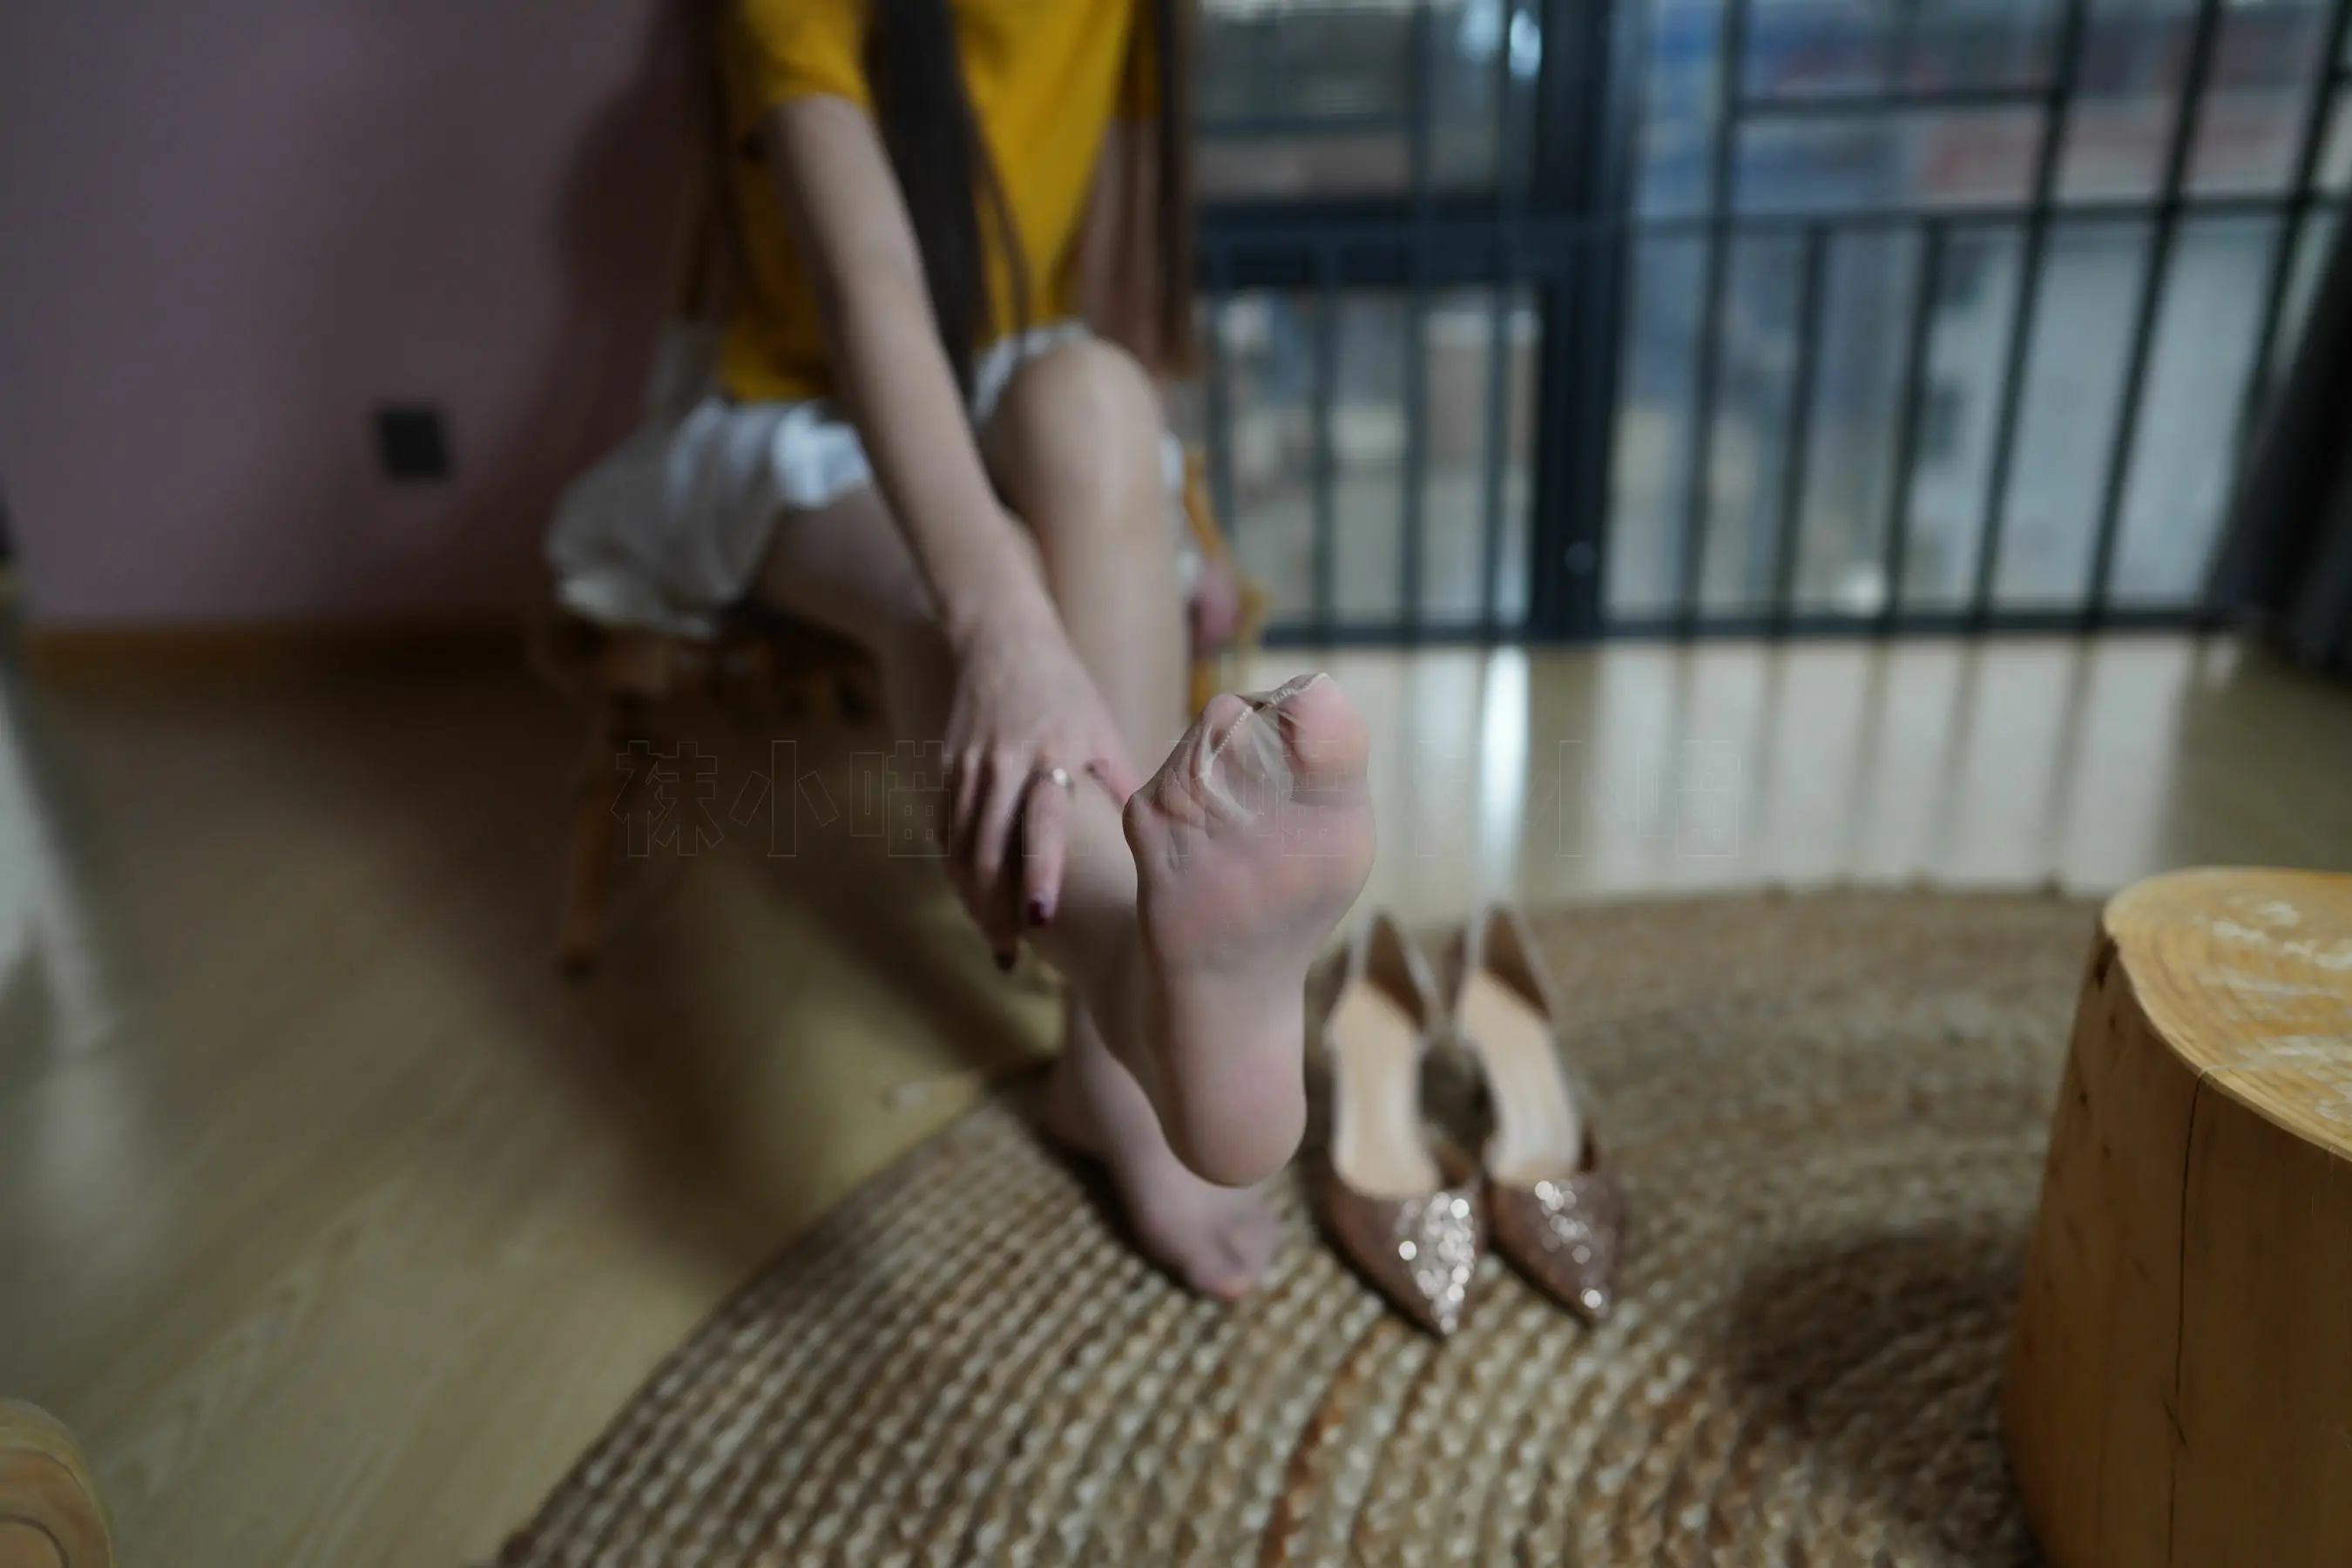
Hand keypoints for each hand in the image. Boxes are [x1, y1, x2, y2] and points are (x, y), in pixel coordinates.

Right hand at [943, 587, 1143, 963]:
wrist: (1003, 640)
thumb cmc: (1069, 692)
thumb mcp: (1104, 731)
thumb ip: (1124, 787)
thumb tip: (1161, 845)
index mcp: (1053, 754)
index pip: (1042, 823)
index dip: (1039, 873)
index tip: (1041, 920)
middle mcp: (1005, 762)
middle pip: (989, 847)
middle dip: (995, 907)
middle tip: (1012, 954)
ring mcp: (969, 765)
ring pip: (959, 846)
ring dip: (972, 898)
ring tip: (996, 940)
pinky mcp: (946, 767)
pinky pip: (944, 829)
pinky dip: (956, 868)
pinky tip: (973, 898)